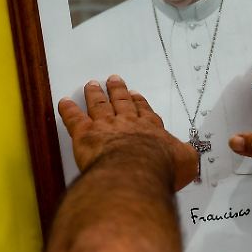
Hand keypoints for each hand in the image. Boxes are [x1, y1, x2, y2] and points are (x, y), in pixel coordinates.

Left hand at [58, 75, 199, 189]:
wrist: (136, 171)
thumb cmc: (160, 168)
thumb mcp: (185, 162)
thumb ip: (186, 156)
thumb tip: (188, 157)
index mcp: (150, 129)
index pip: (144, 112)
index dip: (139, 103)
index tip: (135, 95)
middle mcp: (127, 123)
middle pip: (121, 103)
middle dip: (118, 91)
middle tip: (113, 80)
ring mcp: (105, 127)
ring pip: (99, 106)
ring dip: (95, 94)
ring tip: (92, 85)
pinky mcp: (85, 135)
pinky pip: (74, 119)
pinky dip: (67, 109)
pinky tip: (63, 102)